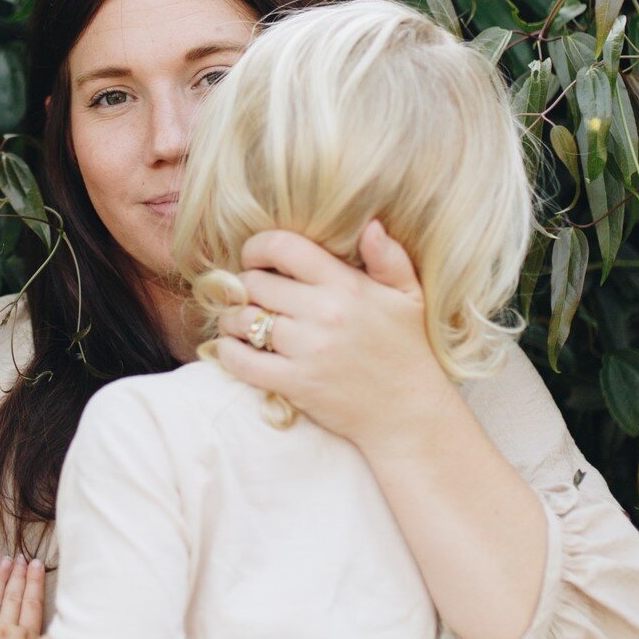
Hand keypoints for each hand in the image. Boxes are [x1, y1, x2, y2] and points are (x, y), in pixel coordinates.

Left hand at [212, 220, 452, 450]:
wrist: (409, 413)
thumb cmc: (407, 350)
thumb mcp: (409, 297)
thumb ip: (389, 258)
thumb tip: (371, 225)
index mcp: (346, 285)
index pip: (283, 247)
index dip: (256, 247)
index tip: (254, 258)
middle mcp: (324, 313)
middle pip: (254, 283)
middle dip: (244, 286)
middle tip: (248, 295)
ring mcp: (307, 349)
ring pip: (243, 320)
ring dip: (233, 319)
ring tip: (241, 321)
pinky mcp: (295, 383)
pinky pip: (241, 360)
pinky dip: (228, 351)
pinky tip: (233, 347)